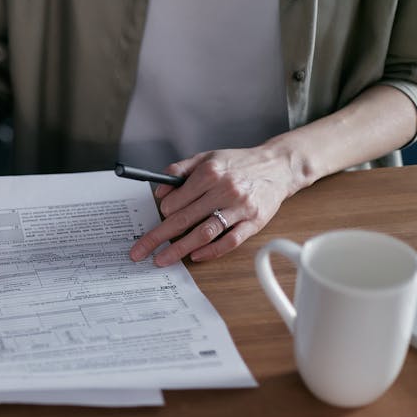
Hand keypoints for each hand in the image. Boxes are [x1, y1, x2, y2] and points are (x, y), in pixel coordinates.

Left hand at [129, 147, 297, 265]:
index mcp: (209, 173)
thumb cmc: (238, 164)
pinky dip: (211, 251)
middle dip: (157, 237)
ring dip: (179, 249)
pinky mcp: (254, 222)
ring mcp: (240, 208)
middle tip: (139, 252)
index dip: (164, 210)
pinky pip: (229, 241)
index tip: (162, 215)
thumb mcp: (206, 157)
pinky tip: (195, 256)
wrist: (277, 166)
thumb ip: (179, 170)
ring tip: (162, 259)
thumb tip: (159, 191)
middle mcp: (224, 190)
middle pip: (184, 219)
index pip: (176, 200)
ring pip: (204, 233)